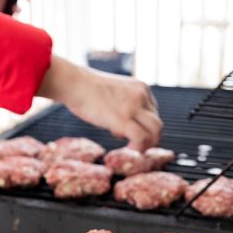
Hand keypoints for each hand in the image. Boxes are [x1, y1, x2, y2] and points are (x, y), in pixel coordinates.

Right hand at [37, 56, 161, 150]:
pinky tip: (129, 149)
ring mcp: (134, 108)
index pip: (152, 112)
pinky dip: (138, 148)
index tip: (128, 129)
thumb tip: (121, 123)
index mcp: (141, 88)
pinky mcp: (124, 119)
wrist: (75, 83)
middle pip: (157, 123)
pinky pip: (142, 139)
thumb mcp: (114, 90)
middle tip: (136, 144)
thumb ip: (123, 103)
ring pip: (156, 132)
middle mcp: (142, 96)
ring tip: (134, 148)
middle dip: (150, 138)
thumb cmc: (86, 87)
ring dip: (147, 144)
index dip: (142, 125)